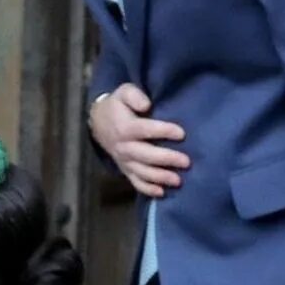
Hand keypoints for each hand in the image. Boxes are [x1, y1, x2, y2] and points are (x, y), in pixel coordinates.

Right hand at [90, 84, 189, 198]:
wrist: (98, 123)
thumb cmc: (117, 106)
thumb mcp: (123, 92)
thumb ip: (134, 95)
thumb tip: (146, 104)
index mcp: (126, 128)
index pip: (146, 130)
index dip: (164, 132)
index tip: (181, 134)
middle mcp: (125, 147)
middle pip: (146, 156)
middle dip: (167, 160)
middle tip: (186, 162)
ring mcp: (125, 161)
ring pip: (143, 172)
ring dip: (160, 178)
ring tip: (178, 181)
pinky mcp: (126, 169)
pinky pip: (136, 182)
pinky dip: (148, 189)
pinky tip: (162, 192)